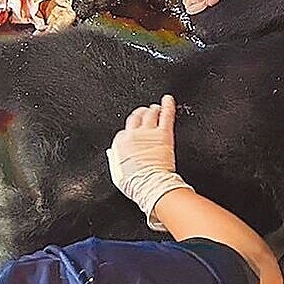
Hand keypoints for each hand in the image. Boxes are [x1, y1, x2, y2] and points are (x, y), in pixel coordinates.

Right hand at [107, 95, 191, 219]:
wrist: (151, 185)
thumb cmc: (135, 183)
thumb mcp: (118, 172)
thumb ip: (116, 159)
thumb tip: (115, 154)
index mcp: (121, 142)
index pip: (125, 129)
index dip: (131, 129)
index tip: (134, 129)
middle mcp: (134, 134)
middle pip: (137, 117)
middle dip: (140, 114)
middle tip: (144, 112)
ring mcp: (150, 132)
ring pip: (150, 113)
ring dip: (152, 109)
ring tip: (155, 107)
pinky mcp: (164, 134)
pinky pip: (166, 115)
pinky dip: (167, 105)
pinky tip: (168, 99)